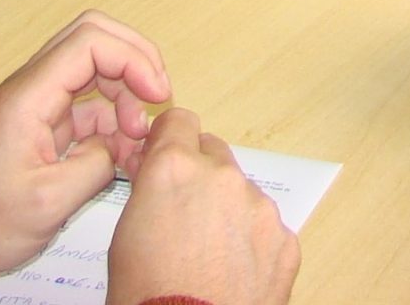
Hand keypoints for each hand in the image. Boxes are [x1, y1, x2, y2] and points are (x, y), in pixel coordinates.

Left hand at [0, 10, 171, 298]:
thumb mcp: (47, 205)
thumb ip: (96, 166)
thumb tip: (123, 145)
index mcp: (26, 99)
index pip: (89, 42)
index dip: (133, 59)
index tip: (156, 94)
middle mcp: (29, 90)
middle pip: (93, 39)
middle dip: (134, 62)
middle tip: (157, 98)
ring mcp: (35, 104)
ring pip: (93, 69)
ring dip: (125, 93)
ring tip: (137, 138)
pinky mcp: (40, 123)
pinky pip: (85, 103)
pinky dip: (111, 119)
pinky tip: (121, 151)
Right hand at [106, 108, 299, 304]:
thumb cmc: (145, 296)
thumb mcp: (124, 233)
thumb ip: (148, 188)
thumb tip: (154, 166)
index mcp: (175, 169)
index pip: (179, 121)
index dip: (169, 140)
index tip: (165, 156)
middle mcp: (222, 178)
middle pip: (213, 154)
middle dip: (199, 174)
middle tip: (183, 214)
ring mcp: (259, 208)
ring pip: (242, 193)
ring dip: (227, 211)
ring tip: (207, 254)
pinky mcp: (285, 239)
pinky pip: (265, 228)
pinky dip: (251, 244)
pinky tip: (231, 272)